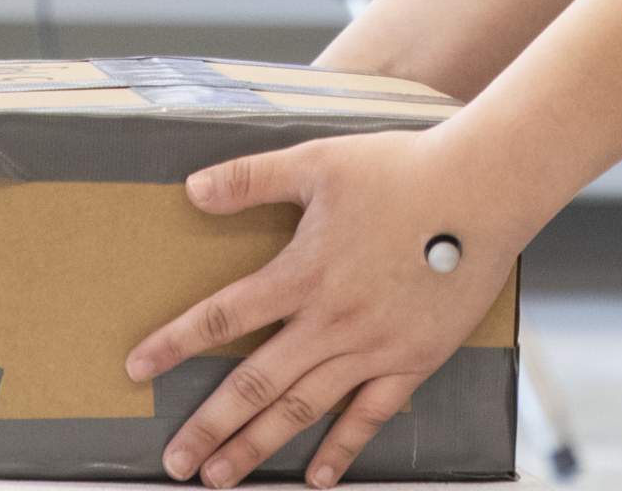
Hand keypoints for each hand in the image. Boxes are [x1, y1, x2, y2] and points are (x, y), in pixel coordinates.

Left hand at [124, 125, 526, 486]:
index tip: (138, 370)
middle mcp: (331, 320)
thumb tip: (190, 190)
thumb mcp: (318, 161)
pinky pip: (369, 415)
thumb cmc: (402, 168)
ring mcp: (373, 347)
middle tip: (175, 462)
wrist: (483, 190)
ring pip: (303, 408)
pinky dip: (341, 449)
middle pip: (257, 383)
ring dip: (257, 446)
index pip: (225, 315)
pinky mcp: (414, 359)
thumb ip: (250, 178)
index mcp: (303, 272)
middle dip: (210, 426)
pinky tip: (316, 478)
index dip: (176, 342)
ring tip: (220, 478)